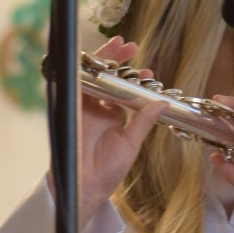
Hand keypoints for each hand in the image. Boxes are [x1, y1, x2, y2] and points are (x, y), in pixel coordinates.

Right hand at [78, 38, 166, 224]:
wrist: (85, 187)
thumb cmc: (108, 171)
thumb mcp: (131, 143)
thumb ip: (144, 121)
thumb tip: (163, 102)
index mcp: (113, 117)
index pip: (123, 90)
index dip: (133, 78)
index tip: (147, 71)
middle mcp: (98, 110)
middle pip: (105, 78)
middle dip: (116, 60)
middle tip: (129, 45)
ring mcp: (83, 109)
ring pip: (92, 77)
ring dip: (102, 60)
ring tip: (117, 45)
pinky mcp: (70, 111)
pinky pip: (74, 86)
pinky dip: (82, 72)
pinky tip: (93, 61)